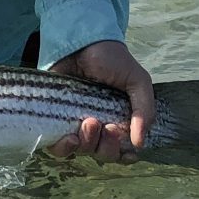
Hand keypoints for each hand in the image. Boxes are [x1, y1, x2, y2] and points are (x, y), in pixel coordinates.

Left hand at [45, 40, 154, 161]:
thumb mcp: (137, 81)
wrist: (80, 42)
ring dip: (88, 144)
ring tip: (89, 122)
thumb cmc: (111, 60)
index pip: (123, 151)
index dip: (125, 156)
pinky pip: (58, 147)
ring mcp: (75, 124)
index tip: (127, 152)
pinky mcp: (54, 121)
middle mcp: (98, 127)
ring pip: (82, 151)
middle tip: (106, 126)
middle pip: (103, 154)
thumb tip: (140, 143)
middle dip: (107, 147)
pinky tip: (70, 136)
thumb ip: (144, 109)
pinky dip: (64, 148)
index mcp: (119, 120)